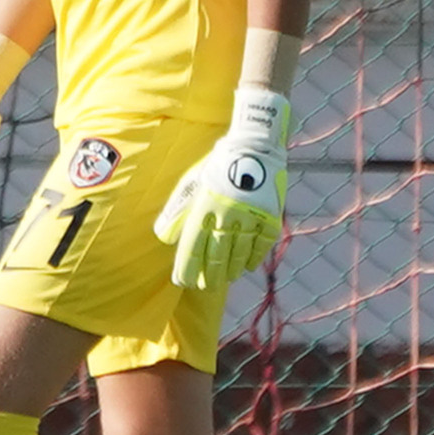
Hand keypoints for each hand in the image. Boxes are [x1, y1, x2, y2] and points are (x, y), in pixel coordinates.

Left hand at [155, 87, 291, 288]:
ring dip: (230, 270)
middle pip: (217, 256)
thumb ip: (176, 211)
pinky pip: (261, 246)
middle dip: (210, 275)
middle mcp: (226, 214)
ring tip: (225, 278)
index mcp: (204, 206)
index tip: (182, 281)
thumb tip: (163, 238)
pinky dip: (253, 258)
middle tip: (205, 287)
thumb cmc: (215, 167)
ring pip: (238, 254)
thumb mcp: (191, 183)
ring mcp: (250, 216)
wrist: (254, 147)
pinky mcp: (270, 217)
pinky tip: (246, 267)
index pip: (193, 247)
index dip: (187, 268)